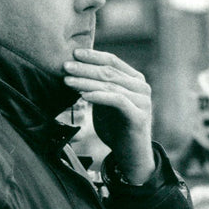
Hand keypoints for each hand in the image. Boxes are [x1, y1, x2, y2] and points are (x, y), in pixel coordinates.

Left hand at [63, 49, 154, 183]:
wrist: (130, 155)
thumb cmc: (116, 127)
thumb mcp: (105, 102)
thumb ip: (98, 86)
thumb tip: (76, 69)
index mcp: (135, 79)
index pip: (112, 61)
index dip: (93, 56)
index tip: (74, 53)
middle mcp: (142, 87)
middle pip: (109, 72)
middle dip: (85, 68)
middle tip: (66, 66)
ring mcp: (143, 101)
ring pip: (111, 86)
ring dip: (86, 82)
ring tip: (67, 81)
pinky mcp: (139, 116)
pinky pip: (117, 101)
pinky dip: (99, 96)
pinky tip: (83, 96)